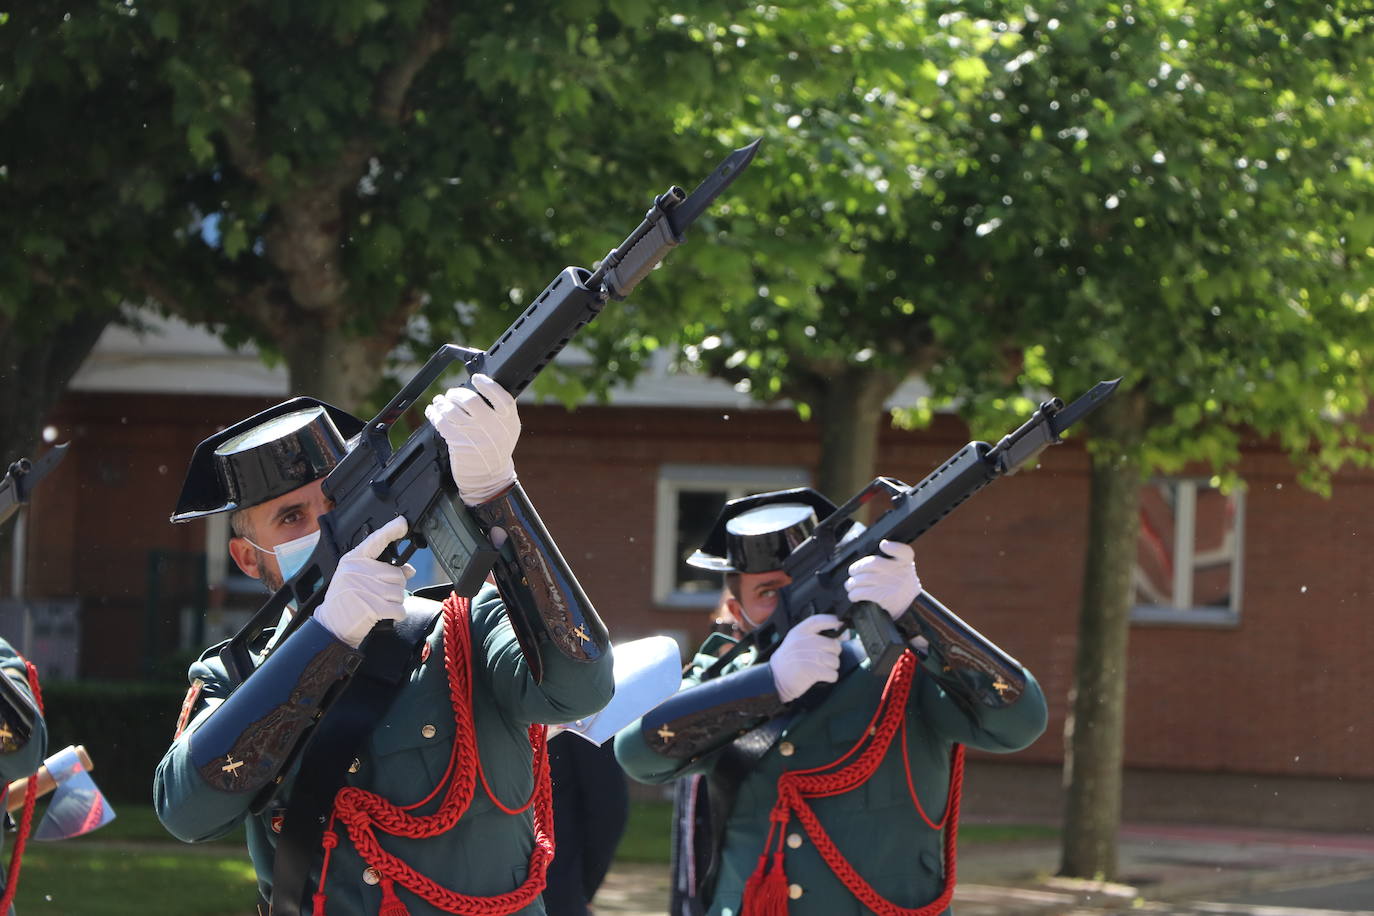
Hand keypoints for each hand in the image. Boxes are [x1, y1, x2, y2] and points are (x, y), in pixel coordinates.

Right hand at [315, 515, 414, 647]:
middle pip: (396, 573)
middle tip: (381, 595)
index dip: (390, 531)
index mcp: (353, 561)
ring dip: (395, 602)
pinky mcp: (372, 607)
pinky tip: (386, 615)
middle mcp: (358, 571)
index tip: (402, 523)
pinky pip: (399, 608)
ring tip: (379, 605)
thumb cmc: (345, 601)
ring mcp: (365, 589)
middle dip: (395, 586)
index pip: (375, 541)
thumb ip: (381, 571)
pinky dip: (398, 614)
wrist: (331, 626)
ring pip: (399, 591)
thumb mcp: (358, 580)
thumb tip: (409, 569)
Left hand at [424, 373, 520, 506]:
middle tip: (452, 394)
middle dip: (457, 394)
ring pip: (452, 410)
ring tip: (440, 401)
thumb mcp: (508, 429)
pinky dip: (434, 413)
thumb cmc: (497, 449)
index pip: (500, 396)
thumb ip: (500, 410)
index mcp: (508, 420)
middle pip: (471, 400)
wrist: (489, 477)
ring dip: (442, 402)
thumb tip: (483, 388)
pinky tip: (433, 411)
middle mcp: (492, 426)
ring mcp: (473, 434)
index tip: (477, 378)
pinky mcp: (457, 442)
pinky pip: (441, 422)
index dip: (487, 384)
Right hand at [771, 614, 842, 702]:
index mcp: (800, 632)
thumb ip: (818, 636)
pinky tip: (820, 676)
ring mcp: (807, 656)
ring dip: (831, 667)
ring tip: (819, 668)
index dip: (834, 622)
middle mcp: (803, 641)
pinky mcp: (811, 671)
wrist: (774, 678)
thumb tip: (845, 634)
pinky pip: (832, 674)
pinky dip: (830, 677)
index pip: (821, 620)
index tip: (841, 628)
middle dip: (833, 654)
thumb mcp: (798, 641)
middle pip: (834, 644)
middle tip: (822, 659)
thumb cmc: (789, 659)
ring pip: (835, 661)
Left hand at [845, 540, 920, 619]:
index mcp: (906, 562)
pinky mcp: (883, 598)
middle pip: (872, 563)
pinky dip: (854, 594)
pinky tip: (854, 595)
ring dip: (852, 583)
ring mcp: (891, 585)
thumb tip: (868, 553)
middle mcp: (900, 573)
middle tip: (853, 572)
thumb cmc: (900, 584)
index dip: (893, 547)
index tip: (883, 545)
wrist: (909, 609)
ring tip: (850, 585)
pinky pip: (861, 592)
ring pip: (863, 578)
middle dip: (857, 568)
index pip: (904, 551)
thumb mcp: (903, 568)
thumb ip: (892, 557)